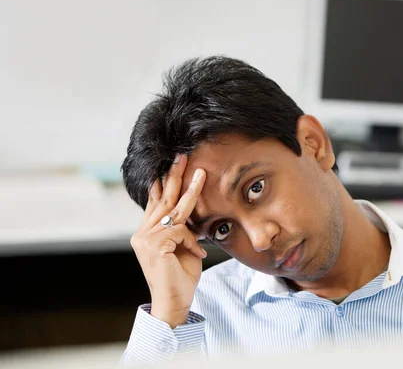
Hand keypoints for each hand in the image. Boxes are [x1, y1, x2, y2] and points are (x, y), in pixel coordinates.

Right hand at [129, 154, 206, 327]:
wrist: (174, 302)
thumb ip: (183, 228)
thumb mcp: (184, 246)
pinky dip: (192, 240)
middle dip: (174, 176)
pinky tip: (199, 252)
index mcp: (148, 232)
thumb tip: (190, 209)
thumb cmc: (181, 276)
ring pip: (173, 209)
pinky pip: (180, 230)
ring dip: (191, 191)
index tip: (174, 165)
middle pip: (161, 198)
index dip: (164, 182)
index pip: (156, 202)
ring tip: (202, 174)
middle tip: (182, 156)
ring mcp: (145, 239)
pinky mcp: (154, 245)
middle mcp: (142, 233)